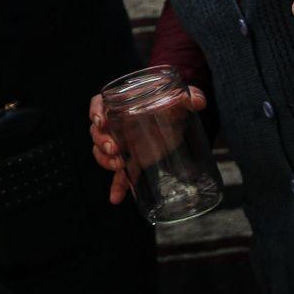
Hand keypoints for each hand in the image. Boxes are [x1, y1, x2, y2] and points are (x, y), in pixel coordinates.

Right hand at [90, 86, 207, 205]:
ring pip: (102, 153)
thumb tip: (198, 101)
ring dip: (105, 161)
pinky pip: (119, 175)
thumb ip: (191, 96)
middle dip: (101, 141)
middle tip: (113, 148)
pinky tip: (116, 198)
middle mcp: (117, 125)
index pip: (99, 104)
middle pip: (97, 132)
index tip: (100, 121)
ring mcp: (122, 145)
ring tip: (119, 165)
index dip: (95, 111)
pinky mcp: (132, 161)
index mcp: (122, 105)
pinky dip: (117, 186)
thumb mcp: (180, 99)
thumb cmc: (172, 106)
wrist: (178, 122)